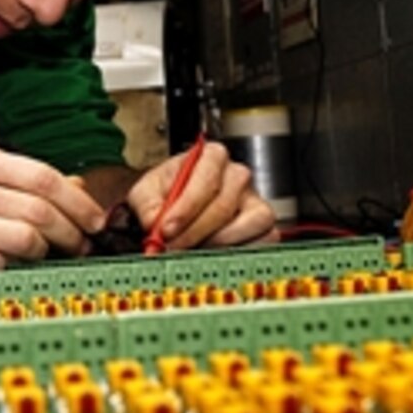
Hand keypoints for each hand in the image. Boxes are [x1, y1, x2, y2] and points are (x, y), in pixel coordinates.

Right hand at [0, 145, 105, 273]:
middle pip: (40, 209)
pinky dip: (10, 267)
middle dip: (70, 231)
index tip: (94, 219)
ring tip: (46, 255)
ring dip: (45, 251)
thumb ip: (16, 178)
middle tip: (79, 243)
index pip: (44, 176)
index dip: (79, 201)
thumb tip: (71, 189)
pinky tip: (11, 266)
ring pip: (23, 237)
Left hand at [125, 142, 278, 249]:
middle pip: (223, 206)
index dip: (186, 208)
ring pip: (251, 222)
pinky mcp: (264, 225)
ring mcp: (255, 199)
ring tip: (193, 251)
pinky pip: (266, 240)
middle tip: (173, 248)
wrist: (175, 206)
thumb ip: (147, 205)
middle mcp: (237, 175)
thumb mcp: (146, 192)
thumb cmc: (166, 193)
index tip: (166, 229)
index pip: (206, 180)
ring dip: (219, 243)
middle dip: (194, 232)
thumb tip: (154, 223)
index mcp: (211, 156)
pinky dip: (241, 252)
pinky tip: (215, 255)